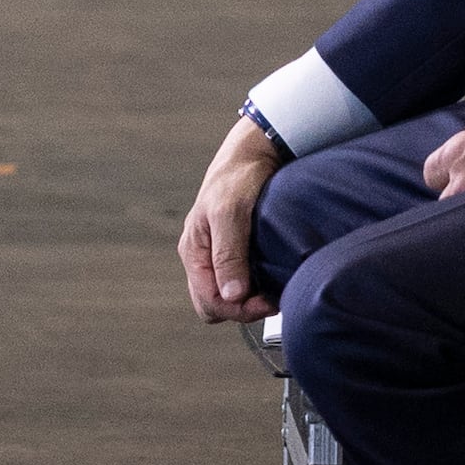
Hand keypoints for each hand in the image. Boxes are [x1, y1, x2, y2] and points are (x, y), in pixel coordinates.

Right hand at [180, 115, 285, 322]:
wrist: (253, 154)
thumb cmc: (238, 177)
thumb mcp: (230, 213)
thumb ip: (228, 254)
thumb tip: (231, 294)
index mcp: (193, 250)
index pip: (208, 302)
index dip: (237, 309)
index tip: (267, 302)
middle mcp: (201, 256)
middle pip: (213, 305)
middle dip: (240, 309)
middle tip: (270, 299)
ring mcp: (216, 254)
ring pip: (224, 296)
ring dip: (248, 300)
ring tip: (272, 289)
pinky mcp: (233, 249)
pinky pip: (236, 282)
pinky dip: (253, 287)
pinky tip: (270, 277)